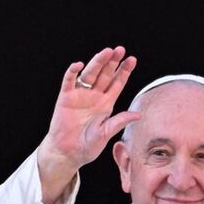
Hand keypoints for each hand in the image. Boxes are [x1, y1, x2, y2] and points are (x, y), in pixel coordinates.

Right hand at [37, 46, 139, 203]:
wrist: (68, 153)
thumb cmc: (88, 146)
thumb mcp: (106, 133)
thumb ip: (119, 122)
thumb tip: (138, 115)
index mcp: (106, 104)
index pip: (117, 83)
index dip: (124, 71)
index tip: (132, 59)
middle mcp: (94, 96)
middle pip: (105, 75)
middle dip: (112, 62)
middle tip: (120, 50)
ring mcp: (80, 95)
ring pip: (90, 74)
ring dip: (97, 62)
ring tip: (106, 52)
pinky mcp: (65, 98)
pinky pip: (69, 82)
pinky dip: (72, 73)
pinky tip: (78, 65)